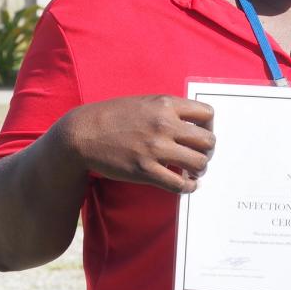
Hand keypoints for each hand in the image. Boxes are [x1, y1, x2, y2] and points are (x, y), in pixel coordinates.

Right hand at [58, 95, 215, 193]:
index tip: (202, 134)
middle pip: (208, 141)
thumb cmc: (111, 117)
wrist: (81, 134)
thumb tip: (192, 123)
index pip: (207, 113)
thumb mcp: (143, 102)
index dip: (209, 126)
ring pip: (199, 163)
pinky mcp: (145, 171)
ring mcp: (155, 149)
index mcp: (165, 104)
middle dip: (208, 151)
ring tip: (193, 171)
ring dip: (200, 169)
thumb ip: (168, 109)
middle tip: (199, 156)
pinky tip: (186, 185)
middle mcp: (165, 125)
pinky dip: (188, 187)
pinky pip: (179, 183)